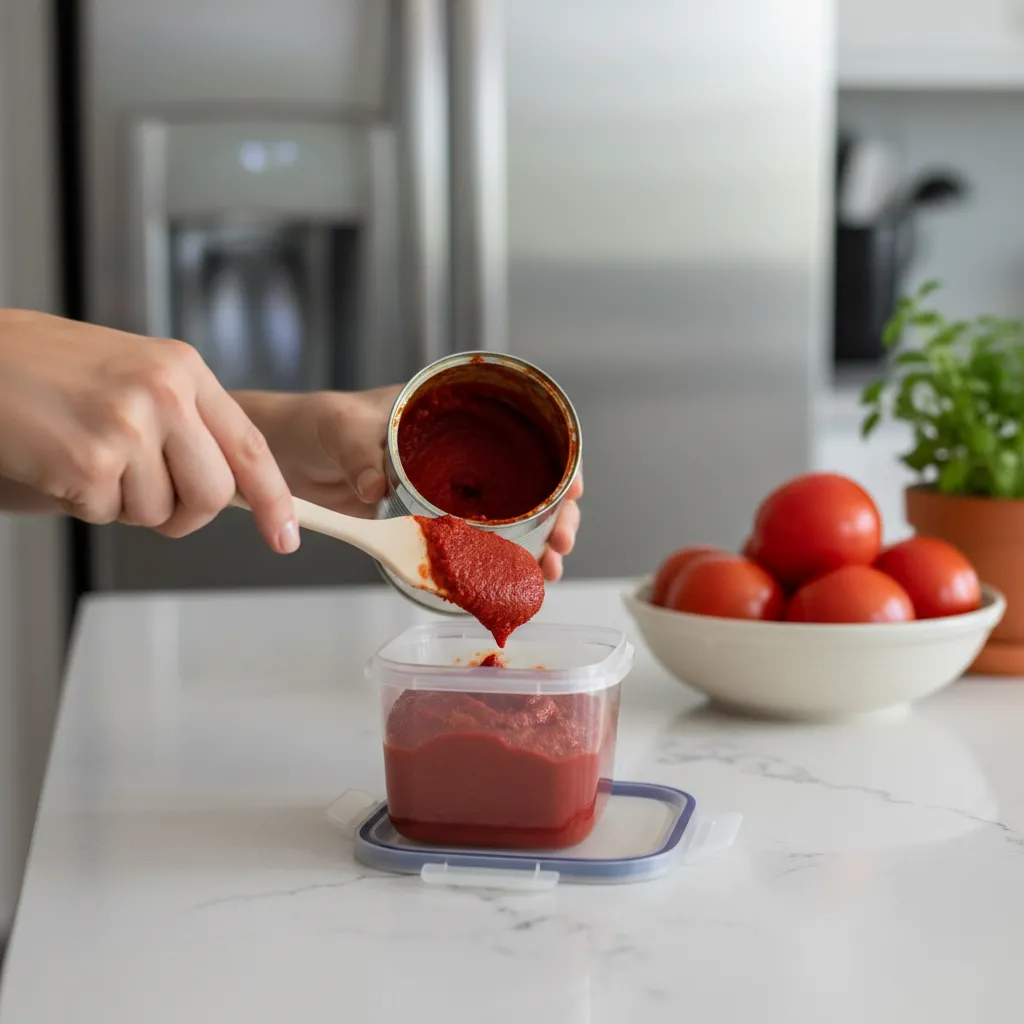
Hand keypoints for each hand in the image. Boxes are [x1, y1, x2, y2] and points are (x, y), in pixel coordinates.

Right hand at [0, 310, 298, 551]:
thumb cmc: (44, 367)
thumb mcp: (133, 374)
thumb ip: (184, 419)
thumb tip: (226, 482)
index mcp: (183, 368)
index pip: (250, 444)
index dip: (272, 497)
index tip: (284, 534)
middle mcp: (165, 393)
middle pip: (213, 493)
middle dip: (184, 513)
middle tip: (145, 497)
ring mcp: (129, 426)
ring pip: (159, 511)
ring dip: (123, 503)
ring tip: (87, 457)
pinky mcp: (90, 461)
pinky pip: (108, 515)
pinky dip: (83, 503)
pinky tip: (60, 462)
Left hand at [236, 388, 581, 580]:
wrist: (280, 454)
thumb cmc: (314, 423)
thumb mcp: (340, 427)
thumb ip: (360, 452)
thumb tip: (378, 485)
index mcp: (448, 415)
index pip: (519, 431)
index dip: (555, 460)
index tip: (573, 487)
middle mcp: (456, 452)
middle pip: (523, 481)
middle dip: (554, 512)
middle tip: (563, 541)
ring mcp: (442, 489)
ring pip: (503, 516)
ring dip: (532, 542)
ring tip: (550, 568)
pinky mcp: (423, 521)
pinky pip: (467, 540)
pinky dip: (493, 560)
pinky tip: (513, 578)